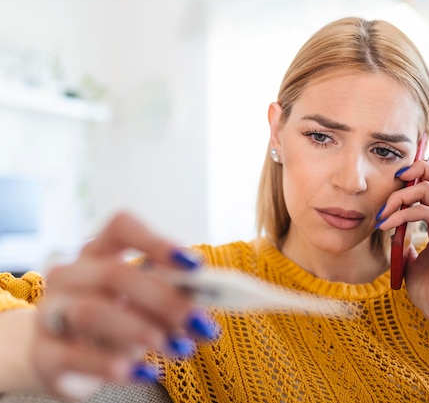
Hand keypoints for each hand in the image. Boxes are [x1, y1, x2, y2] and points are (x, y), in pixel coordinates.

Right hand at [30, 212, 218, 399]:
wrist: (56, 356)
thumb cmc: (112, 319)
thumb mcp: (143, 303)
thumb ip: (173, 294)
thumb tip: (213, 296)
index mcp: (97, 252)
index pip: (121, 228)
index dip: (157, 242)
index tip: (195, 265)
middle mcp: (69, 274)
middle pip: (115, 274)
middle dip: (165, 300)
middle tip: (199, 323)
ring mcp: (51, 312)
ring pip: (92, 311)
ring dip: (142, 330)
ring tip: (178, 349)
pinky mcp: (43, 354)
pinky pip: (73, 357)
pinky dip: (114, 366)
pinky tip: (146, 373)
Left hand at [376, 161, 428, 319]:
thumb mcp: (411, 259)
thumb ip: (405, 241)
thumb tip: (391, 230)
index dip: (417, 175)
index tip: (393, 183)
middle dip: (416, 169)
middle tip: (392, 181)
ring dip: (399, 197)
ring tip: (382, 214)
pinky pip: (425, 210)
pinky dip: (401, 215)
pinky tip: (386, 226)